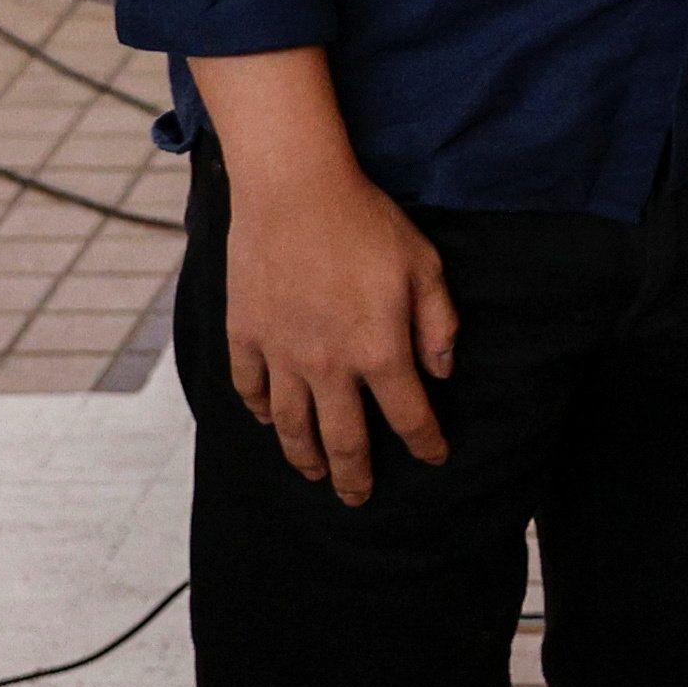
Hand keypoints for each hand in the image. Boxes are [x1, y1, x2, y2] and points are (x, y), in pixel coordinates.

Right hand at [221, 147, 456, 501]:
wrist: (294, 188)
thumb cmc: (366, 221)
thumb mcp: (424, 265)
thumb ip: (438, 324)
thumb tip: (441, 372)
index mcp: (380, 352)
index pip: (409, 417)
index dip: (426, 443)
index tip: (434, 457)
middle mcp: (329, 366)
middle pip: (344, 441)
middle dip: (356, 476)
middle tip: (358, 498)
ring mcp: (282, 354)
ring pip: (292, 427)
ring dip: (304, 457)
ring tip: (314, 473)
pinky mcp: (245, 334)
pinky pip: (250, 388)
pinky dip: (260, 410)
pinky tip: (269, 419)